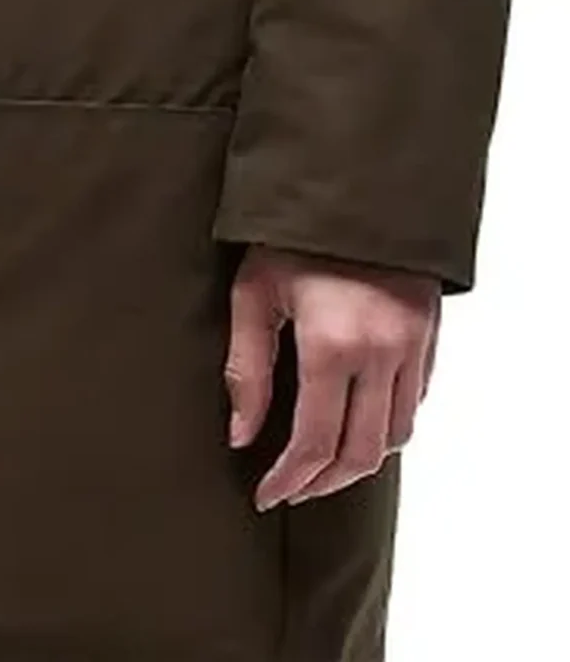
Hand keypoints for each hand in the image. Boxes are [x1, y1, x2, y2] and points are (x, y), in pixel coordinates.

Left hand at [224, 244, 441, 508]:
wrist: (353, 175)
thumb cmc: (292, 230)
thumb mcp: (254, 290)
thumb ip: (246, 368)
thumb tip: (241, 436)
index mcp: (333, 344)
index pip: (316, 443)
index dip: (290, 480)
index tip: (267, 495)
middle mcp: (381, 352)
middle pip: (362, 453)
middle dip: (324, 482)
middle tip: (293, 489)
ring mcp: (412, 344)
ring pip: (397, 434)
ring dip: (361, 459)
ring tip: (324, 463)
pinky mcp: (429, 332)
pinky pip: (416, 400)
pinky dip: (390, 423)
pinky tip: (359, 418)